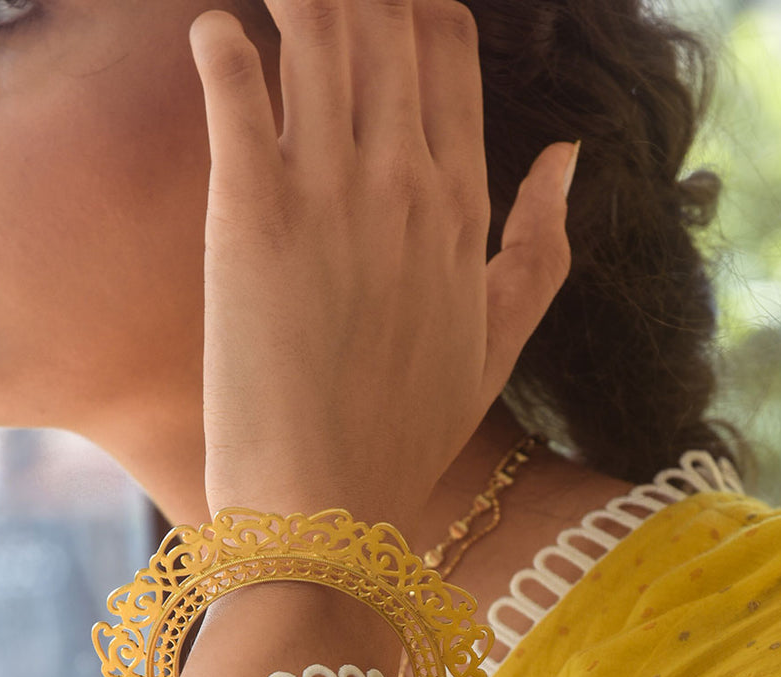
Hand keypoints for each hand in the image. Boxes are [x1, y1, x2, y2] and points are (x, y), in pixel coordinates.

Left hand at [189, 0, 576, 541]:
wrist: (327, 521)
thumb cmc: (400, 442)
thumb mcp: (496, 350)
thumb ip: (540, 250)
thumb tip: (569, 153)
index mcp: (461, 210)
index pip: (447, 46)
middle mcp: (405, 187)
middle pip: (384, 18)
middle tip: (320, 1)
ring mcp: (332, 197)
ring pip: (318, 29)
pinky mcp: (251, 218)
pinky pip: (235, 84)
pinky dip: (220, 42)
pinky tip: (211, 34)